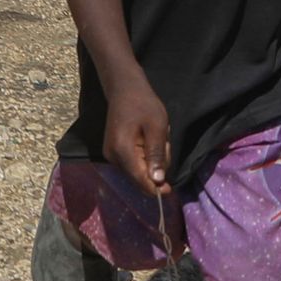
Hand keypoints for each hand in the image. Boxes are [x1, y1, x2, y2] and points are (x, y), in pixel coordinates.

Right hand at [103, 82, 172, 197]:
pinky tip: (149, 141)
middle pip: (138, 179)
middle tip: (164, 144)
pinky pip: (133, 165)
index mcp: (122, 150)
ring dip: (151, 162)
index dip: (155, 188)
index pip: (139, 179)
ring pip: (137, 173)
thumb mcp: (157, 127)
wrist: (124, 89)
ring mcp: (110, 156)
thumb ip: (156, 154)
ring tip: (157, 139)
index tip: (170, 190)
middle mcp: (112, 157)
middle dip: (155, 170)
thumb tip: (157, 181)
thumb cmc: (143, 104)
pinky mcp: (113, 154)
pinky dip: (144, 158)